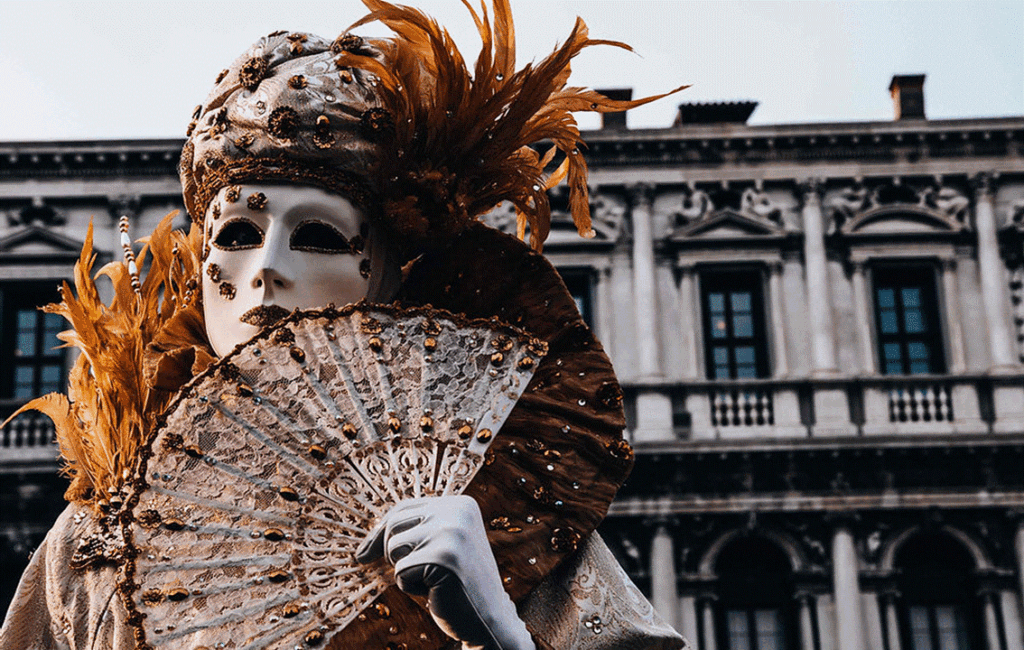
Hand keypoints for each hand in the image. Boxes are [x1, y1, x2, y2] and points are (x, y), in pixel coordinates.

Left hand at [355, 496, 534, 649]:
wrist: (489, 618)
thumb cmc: (458, 583)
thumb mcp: (441, 546)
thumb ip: (415, 532)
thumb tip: (364, 547)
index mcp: (461, 504)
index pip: (404, 508)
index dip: (382, 532)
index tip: (365, 554)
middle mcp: (458, 512)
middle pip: (394, 524)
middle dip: (394, 553)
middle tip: (416, 571)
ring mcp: (452, 533)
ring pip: (393, 547)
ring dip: (405, 570)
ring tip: (432, 578)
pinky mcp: (442, 558)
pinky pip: (400, 571)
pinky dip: (411, 586)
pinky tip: (435, 590)